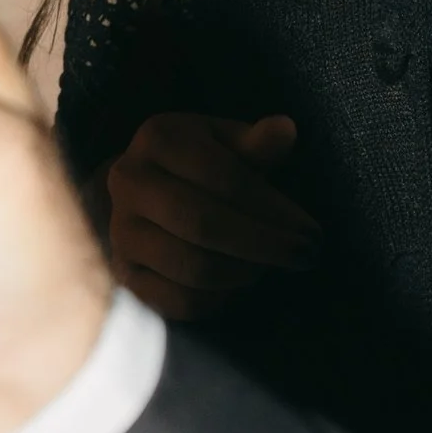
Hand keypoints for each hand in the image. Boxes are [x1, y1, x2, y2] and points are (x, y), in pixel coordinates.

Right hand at [105, 111, 316, 318]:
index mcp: (157, 138)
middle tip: (305, 254)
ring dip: (246, 271)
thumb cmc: (204, 165)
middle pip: (203, 223)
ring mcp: (121, 231)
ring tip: (270, 264)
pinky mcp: (125, 275)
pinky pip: (179, 302)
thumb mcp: (230, 144)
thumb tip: (284, 130)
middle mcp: (128, 182)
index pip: (223, 177)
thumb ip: (257, 144)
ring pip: (193, 267)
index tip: (310, 229)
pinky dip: (221, 300)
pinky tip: (241, 283)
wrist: (149, 195)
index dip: (273, 209)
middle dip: (264, 244)